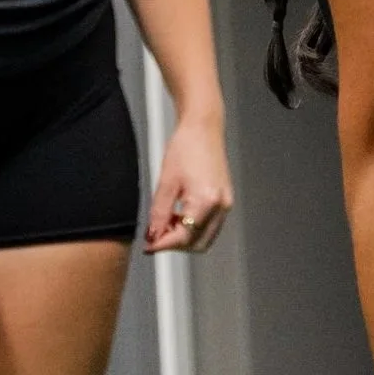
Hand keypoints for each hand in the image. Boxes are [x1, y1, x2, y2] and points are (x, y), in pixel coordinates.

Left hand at [145, 104, 232, 254]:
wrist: (203, 127)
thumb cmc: (185, 147)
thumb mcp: (166, 182)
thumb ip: (159, 213)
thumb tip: (152, 237)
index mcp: (206, 201)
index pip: (184, 237)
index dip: (163, 245)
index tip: (148, 246)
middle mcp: (221, 206)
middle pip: (197, 243)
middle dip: (175, 244)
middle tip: (155, 235)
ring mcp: (225, 204)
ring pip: (205, 237)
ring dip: (184, 237)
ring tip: (165, 222)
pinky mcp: (225, 200)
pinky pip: (210, 225)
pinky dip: (193, 227)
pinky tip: (178, 215)